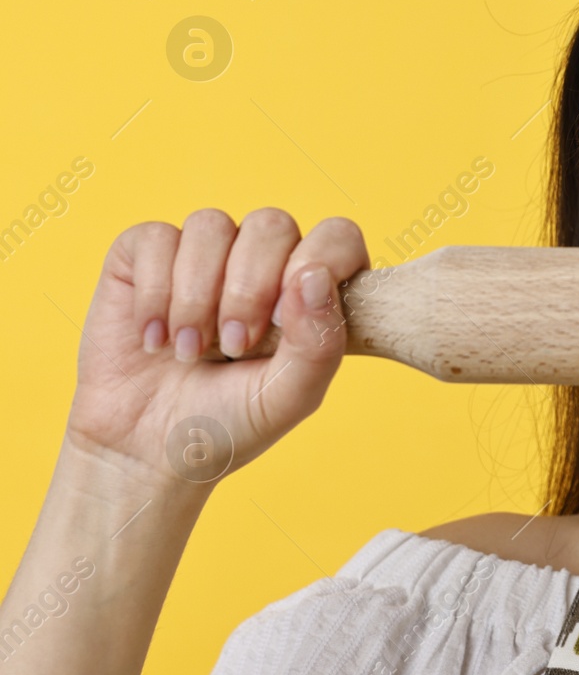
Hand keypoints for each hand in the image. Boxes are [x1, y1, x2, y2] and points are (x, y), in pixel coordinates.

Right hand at [64, 208, 368, 493]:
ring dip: (196, 296)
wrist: (146, 449)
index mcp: (309, 289)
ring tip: (189, 352)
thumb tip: (314, 275)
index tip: (285, 321)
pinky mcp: (145, 257)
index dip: (317, 264)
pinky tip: (153, 338)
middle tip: (235, 346)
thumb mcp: (288, 398)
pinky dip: (153, 293)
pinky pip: (155, 237)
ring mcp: (204, 254)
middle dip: (250, 289)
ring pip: (211, 225)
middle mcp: (261, 261)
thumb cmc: (228, 422)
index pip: (337, 236)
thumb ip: (318, 343)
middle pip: (271, 225)